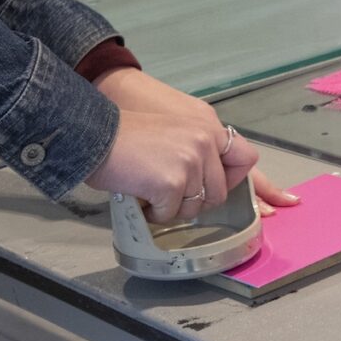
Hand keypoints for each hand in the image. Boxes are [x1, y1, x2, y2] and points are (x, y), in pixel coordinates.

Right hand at [84, 110, 257, 222]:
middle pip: (219, 193)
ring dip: (172, 206)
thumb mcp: (175, 130)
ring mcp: (190, 163)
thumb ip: (198, 148)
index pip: (247, 158)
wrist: (93, 134)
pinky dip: (153, 212)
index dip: (233, 178)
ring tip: (150, 188)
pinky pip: (170, 213)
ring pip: (195, 207)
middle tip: (169, 191)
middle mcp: (204, 142)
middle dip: (195, 200)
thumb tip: (211, 180)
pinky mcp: (172, 183)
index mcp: (207, 127)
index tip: (216, 186)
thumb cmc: (126, 135)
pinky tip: (140, 194)